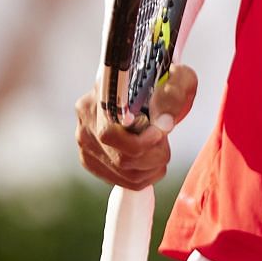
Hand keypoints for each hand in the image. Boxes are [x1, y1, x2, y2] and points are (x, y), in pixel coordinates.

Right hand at [74, 63, 199, 189]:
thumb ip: (172, 96)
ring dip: (152, 166)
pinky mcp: (92, 162)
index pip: (110, 132)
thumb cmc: (164, 84)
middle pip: (120, 158)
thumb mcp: (176, 79)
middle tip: (163, 141)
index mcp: (100, 97)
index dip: (140, 142)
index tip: (160, 134)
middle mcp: (86, 122)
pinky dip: (146, 175)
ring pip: (124, 173)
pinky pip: (123, 181)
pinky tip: (151, 158)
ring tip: (159, 147)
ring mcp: (86, 145)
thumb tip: (164, 123)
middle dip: (153, 154)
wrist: (151, 91)